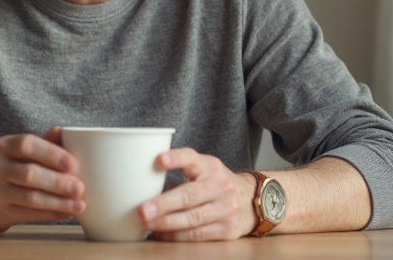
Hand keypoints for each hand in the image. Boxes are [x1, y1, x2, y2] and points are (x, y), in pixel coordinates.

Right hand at [0, 126, 84, 232]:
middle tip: (80, 188)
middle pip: (30, 174)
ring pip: (30, 197)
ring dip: (58, 202)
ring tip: (79, 204)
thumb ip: (42, 143)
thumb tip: (63, 131)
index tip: (72, 163)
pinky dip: (51, 214)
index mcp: (4, 146)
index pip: (27, 145)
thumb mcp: (19, 152)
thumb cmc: (7, 170)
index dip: (51, 154)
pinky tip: (66, 213)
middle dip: (58, 182)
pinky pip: (29, 214)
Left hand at [138, 148, 257, 240]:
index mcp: (210, 166)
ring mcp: (226, 209)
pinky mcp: (227, 229)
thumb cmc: (215, 184)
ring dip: (166, 223)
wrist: (251, 200)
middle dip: (164, 204)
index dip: (175, 158)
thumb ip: (180, 172)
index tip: (159, 160)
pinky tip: (161, 233)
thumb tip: (141, 182)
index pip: (192, 158)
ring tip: (147, 224)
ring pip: (192, 219)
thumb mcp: (204, 169)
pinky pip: (197, 235)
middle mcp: (220, 186)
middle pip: (189, 196)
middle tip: (143, 210)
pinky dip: (177, 235)